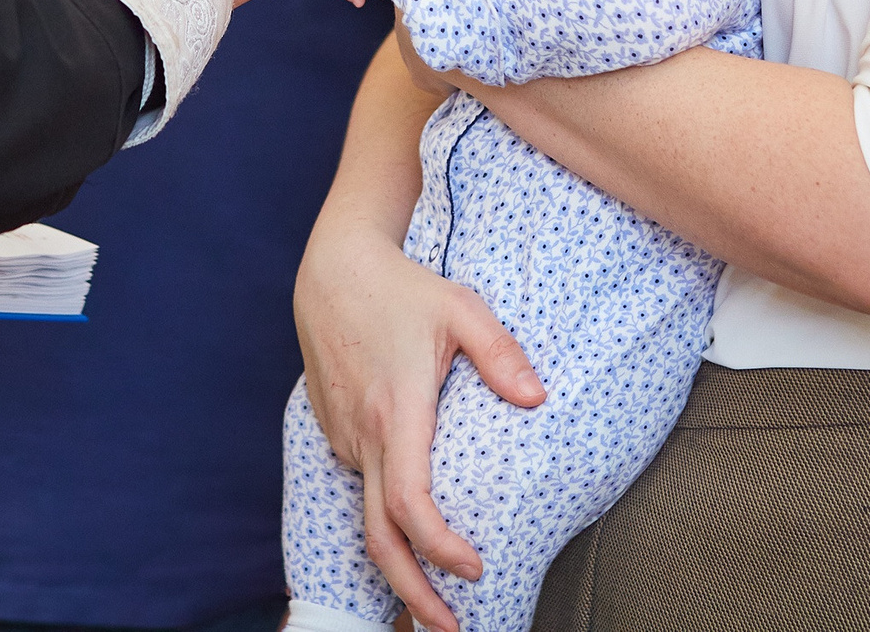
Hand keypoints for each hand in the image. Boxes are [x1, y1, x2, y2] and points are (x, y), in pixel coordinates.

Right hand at [293, 214, 544, 631]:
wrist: (332, 270)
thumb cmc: (402, 287)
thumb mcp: (461, 308)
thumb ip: (501, 353)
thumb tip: (537, 400)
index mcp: (398, 411)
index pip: (409, 503)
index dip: (438, 548)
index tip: (473, 570)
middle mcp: (365, 434)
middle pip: (379, 537)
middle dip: (411, 594)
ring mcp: (345, 436)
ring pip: (368, 515)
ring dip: (400, 561)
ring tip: (434, 598)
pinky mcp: (335, 431)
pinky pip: (362, 483)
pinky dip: (386, 520)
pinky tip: (412, 528)